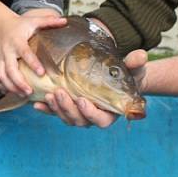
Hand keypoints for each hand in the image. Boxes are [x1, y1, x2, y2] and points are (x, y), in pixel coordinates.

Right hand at [0, 15, 65, 96]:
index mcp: (17, 41)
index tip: (41, 73)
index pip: (25, 53)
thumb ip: (49, 21)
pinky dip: (3, 86)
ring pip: (2, 75)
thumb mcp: (34, 21)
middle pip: (10, 69)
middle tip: (30, 91)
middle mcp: (7, 50)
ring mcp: (0, 57)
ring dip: (11, 87)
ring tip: (23, 94)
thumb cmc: (21, 25)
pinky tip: (12, 92)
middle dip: (19, 82)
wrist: (1, 25)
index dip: (32, 63)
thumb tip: (65, 21)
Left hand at [33, 49, 147, 127]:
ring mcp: (79, 113)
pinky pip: (56, 112)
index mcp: (110, 112)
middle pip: (79, 120)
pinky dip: (46, 109)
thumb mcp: (133, 68)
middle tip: (59, 93)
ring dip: (56, 108)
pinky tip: (37, 103)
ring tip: (49, 95)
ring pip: (66, 117)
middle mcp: (93, 116)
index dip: (91, 114)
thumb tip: (140, 55)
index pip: (101, 120)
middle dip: (67, 109)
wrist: (115, 74)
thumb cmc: (126, 74)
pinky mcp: (68, 106)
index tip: (83, 101)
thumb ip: (135, 64)